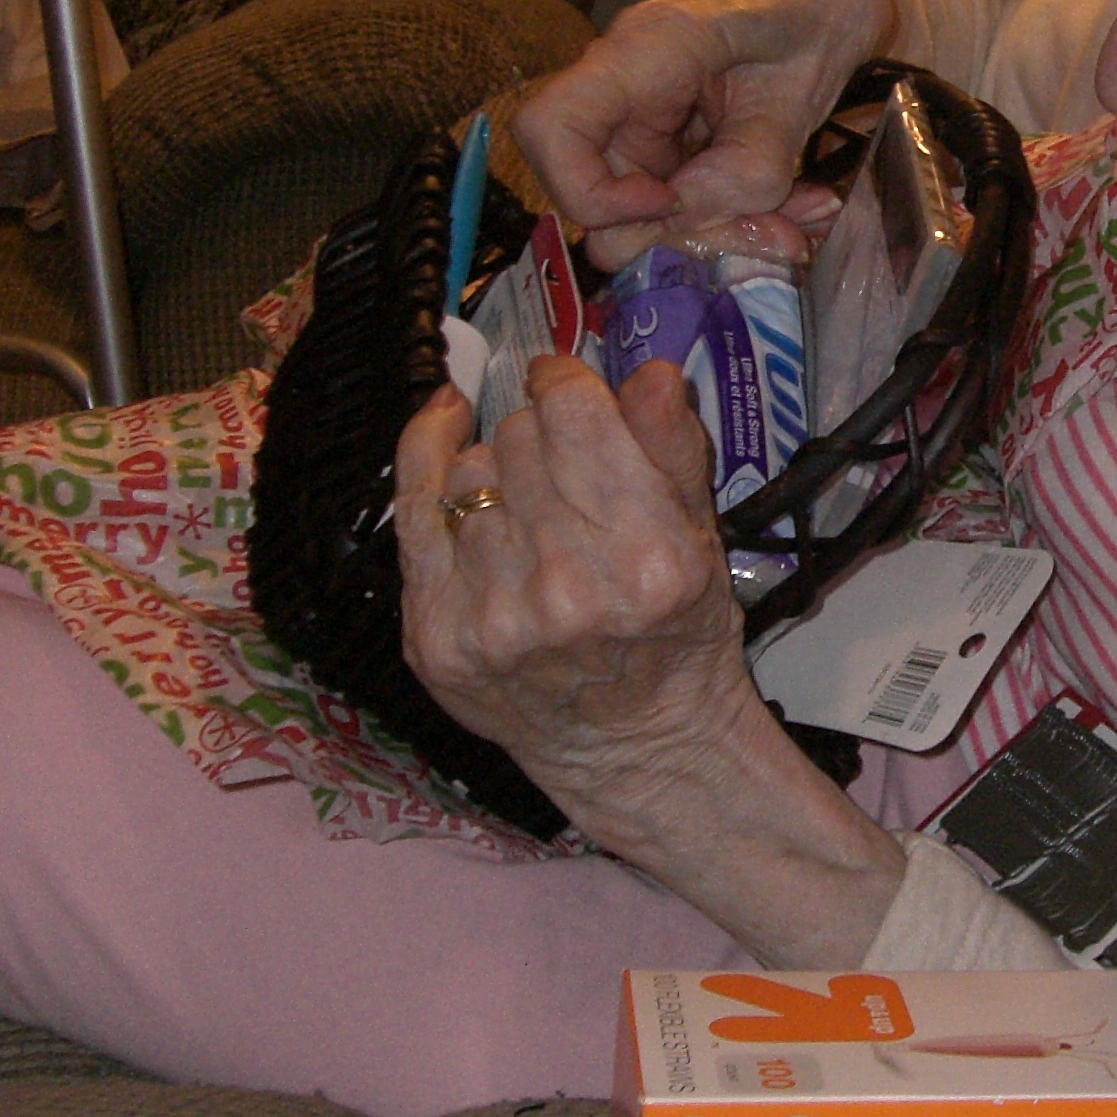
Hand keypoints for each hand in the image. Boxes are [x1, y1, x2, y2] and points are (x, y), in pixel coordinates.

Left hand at [394, 353, 906, 958]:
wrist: (633, 746)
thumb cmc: (677, 637)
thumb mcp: (703, 537)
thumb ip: (674, 447)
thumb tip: (646, 369)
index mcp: (646, 559)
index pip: (574, 413)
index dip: (567, 380)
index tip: (569, 387)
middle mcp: (565, 588)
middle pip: (521, 437)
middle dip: (543, 432)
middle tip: (565, 466)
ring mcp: (491, 617)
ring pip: (471, 471)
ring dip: (500, 468)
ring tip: (531, 502)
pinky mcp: (435, 636)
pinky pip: (412, 510)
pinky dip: (427, 457)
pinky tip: (447, 429)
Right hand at [514, 0, 893, 267]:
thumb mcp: (804, 86)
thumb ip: (749, 161)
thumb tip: (688, 218)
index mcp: (646, 52)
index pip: (548, 130)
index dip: (587, 191)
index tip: (666, 201)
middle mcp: (628, 88)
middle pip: (598, 198)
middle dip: (684, 235)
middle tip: (776, 234)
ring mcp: (646, 117)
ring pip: (647, 214)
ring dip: (724, 232)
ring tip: (802, 219)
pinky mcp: (672, 138)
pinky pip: (684, 201)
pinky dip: (739, 218)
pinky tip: (797, 205)